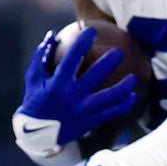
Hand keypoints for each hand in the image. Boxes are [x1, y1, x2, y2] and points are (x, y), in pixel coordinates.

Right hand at [13, 26, 138, 165]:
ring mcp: (82, 111)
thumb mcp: (33, 79)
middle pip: (94, 77)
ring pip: (107, 98)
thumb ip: (41, 56)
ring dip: (123, 87)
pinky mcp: (89, 122)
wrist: (37, 135)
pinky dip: (123, 105)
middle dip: (108, 63)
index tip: (91, 31)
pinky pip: (110, 113)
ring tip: (134, 77)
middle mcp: (71, 97)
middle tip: (119, 51)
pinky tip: (133, 96)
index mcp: (57, 84)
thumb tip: (52, 35)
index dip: (81, 43)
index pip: (71, 60)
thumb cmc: (35, 101)